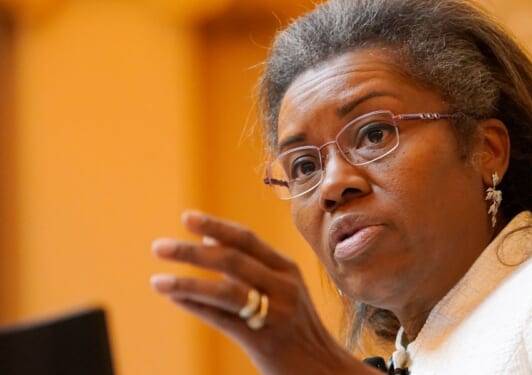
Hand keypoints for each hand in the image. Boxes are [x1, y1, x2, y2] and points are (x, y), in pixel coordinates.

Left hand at [150, 210, 375, 373]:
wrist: (323, 367)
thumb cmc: (294, 325)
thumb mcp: (282, 288)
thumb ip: (249, 264)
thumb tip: (206, 237)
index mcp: (287, 269)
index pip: (247, 239)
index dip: (215, 225)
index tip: (185, 216)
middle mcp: (284, 286)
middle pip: (233, 261)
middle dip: (191, 253)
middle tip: (158, 247)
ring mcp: (277, 313)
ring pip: (226, 291)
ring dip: (188, 283)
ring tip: (157, 280)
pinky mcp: (265, 341)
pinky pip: (223, 320)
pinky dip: (197, 307)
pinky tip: (175, 299)